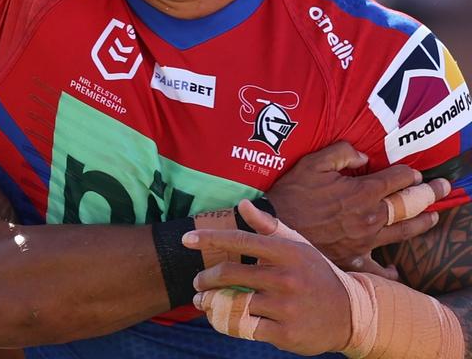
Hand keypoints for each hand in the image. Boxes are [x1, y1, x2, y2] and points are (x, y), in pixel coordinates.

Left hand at [188, 200, 352, 355]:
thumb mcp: (297, 245)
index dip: (211, 239)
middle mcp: (286, 277)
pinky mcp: (286, 334)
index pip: (241, 241)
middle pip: (232, 274)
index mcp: (286, 251)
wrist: (350, 312)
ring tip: (202, 302)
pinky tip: (219, 319)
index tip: (187, 240)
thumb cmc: (316, 272)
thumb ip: (267, 225)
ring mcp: (286, 307)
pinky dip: (228, 323)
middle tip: (197, 281)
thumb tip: (241, 204)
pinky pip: (246, 328)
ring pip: (236, 303)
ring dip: (212, 303)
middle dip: (207, 278)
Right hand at [267, 140, 449, 275]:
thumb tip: (363, 155)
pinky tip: (395, 269)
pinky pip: (376, 268)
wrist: (274, 228)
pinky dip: (388, 270)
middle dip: (428, 194)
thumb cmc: (291, 194)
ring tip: (432, 216)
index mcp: (361, 193)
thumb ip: (341, 153)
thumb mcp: (312, 162)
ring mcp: (364, 241)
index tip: (416, 171)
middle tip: (444, 188)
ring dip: (420, 223)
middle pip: (407, 206)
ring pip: (402, 232)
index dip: (409, 173)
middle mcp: (369, 218)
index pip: (395, 180)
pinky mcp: (353, 258)